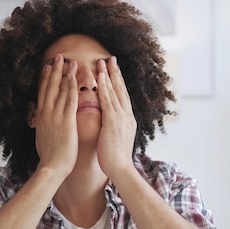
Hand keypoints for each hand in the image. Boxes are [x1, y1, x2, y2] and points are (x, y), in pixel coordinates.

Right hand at [33, 54, 78, 177]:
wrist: (52, 167)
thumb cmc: (50, 157)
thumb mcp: (43, 138)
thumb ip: (44, 128)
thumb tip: (42, 125)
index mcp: (42, 117)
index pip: (43, 93)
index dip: (45, 79)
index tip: (47, 67)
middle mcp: (46, 114)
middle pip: (49, 87)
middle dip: (54, 71)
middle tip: (58, 57)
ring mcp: (55, 116)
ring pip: (60, 90)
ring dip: (64, 74)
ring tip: (69, 61)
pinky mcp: (66, 121)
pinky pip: (69, 100)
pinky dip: (71, 87)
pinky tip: (74, 77)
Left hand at [96, 56, 136, 179]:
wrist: (120, 168)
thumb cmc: (116, 159)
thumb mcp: (117, 140)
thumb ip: (115, 130)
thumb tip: (111, 126)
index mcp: (127, 120)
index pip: (123, 97)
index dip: (118, 83)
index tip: (114, 71)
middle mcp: (127, 116)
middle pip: (121, 90)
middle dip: (116, 73)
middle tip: (112, 58)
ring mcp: (122, 117)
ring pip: (115, 92)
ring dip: (109, 75)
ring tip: (104, 61)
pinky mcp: (114, 121)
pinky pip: (108, 100)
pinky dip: (105, 87)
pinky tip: (101, 77)